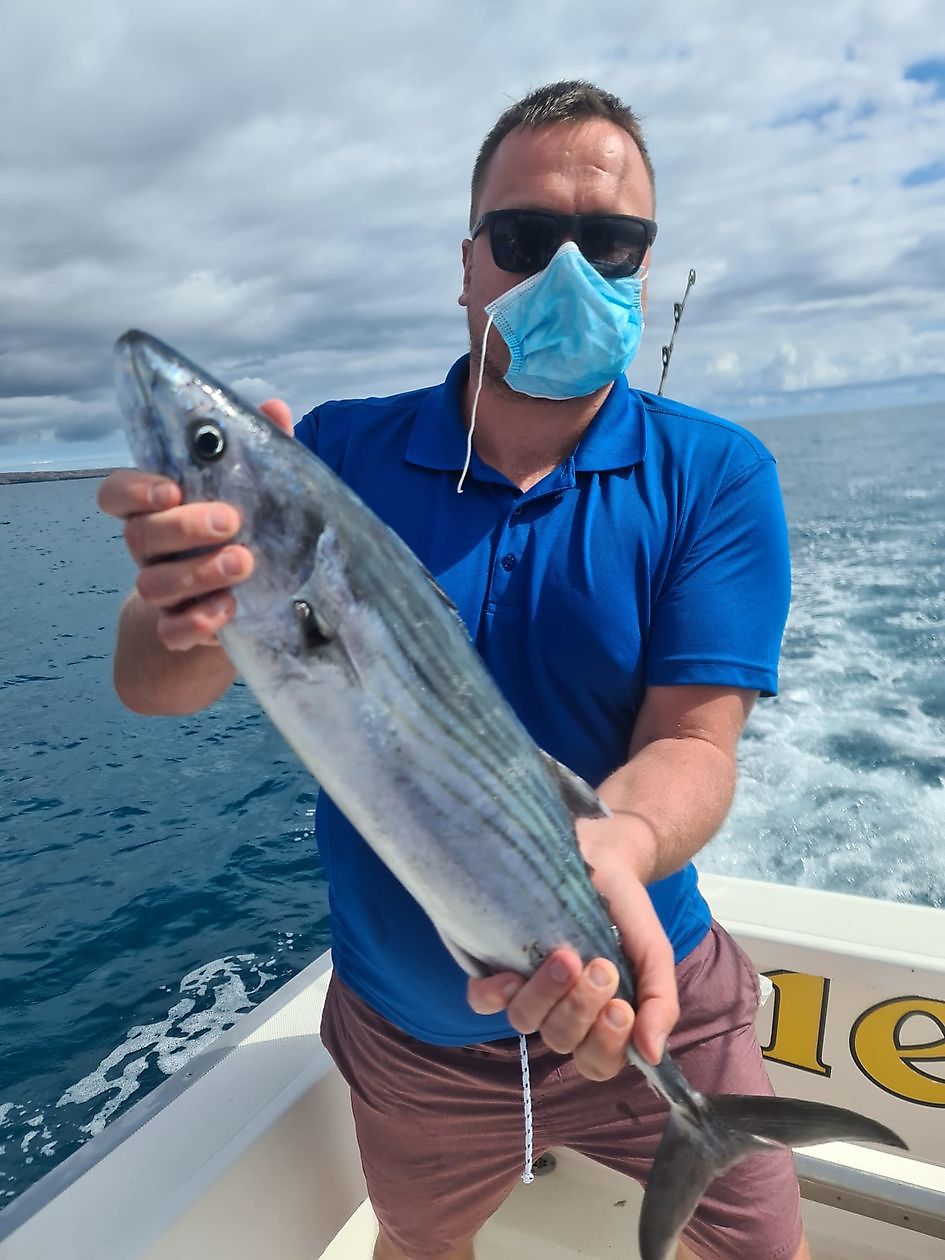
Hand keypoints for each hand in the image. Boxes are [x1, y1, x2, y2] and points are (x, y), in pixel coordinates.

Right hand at [98, 399, 292, 649]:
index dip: (135, 489)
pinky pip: (173, 631)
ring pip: (154, 584)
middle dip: (183, 527)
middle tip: (230, 522)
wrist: (246, 607)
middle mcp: (152, 550)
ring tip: (244, 563)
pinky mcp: (181, 630)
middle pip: (139, 536)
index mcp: (160, 510)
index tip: (172, 488)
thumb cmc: (244, 533)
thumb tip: (274, 408)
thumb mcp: (256, 494)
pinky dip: (198, 622)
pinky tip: (228, 609)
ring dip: (198, 573)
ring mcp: (163, 592)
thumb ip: (260, 454)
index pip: (117, 493)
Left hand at [467, 816, 678, 1079]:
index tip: (620, 1008)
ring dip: (546, 995)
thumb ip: (660, 1002)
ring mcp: (527, 990)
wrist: (602, 858)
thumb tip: (651, 1054)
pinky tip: (510, 975)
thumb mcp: (654, 953)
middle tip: (600, 966)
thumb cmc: (626, 912)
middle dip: (581, 1010)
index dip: (605, 1046)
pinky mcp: (496, 965)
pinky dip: (494, 995)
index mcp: (599, 1020)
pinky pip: (482, 1000)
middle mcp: (560, 1012)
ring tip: (565, 956)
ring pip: (525, 1021)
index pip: (597, 1063)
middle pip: (562, 1042)